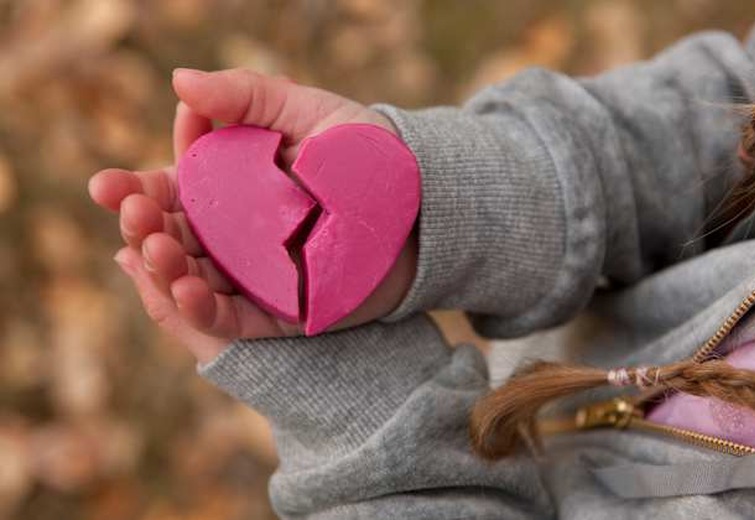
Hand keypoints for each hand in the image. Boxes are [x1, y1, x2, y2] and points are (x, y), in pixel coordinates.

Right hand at [88, 68, 416, 362]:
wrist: (420, 199)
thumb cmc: (362, 150)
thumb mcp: (305, 110)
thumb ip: (246, 95)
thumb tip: (180, 83)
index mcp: (229, 189)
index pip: (170, 192)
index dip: (135, 190)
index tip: (107, 186)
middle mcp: (234, 235)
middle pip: (173, 237)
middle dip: (143, 227)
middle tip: (132, 213)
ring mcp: (255, 275)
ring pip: (193, 279)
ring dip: (164, 269)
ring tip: (152, 249)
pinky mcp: (281, 310)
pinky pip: (232, 317)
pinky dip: (202, 309)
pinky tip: (182, 289)